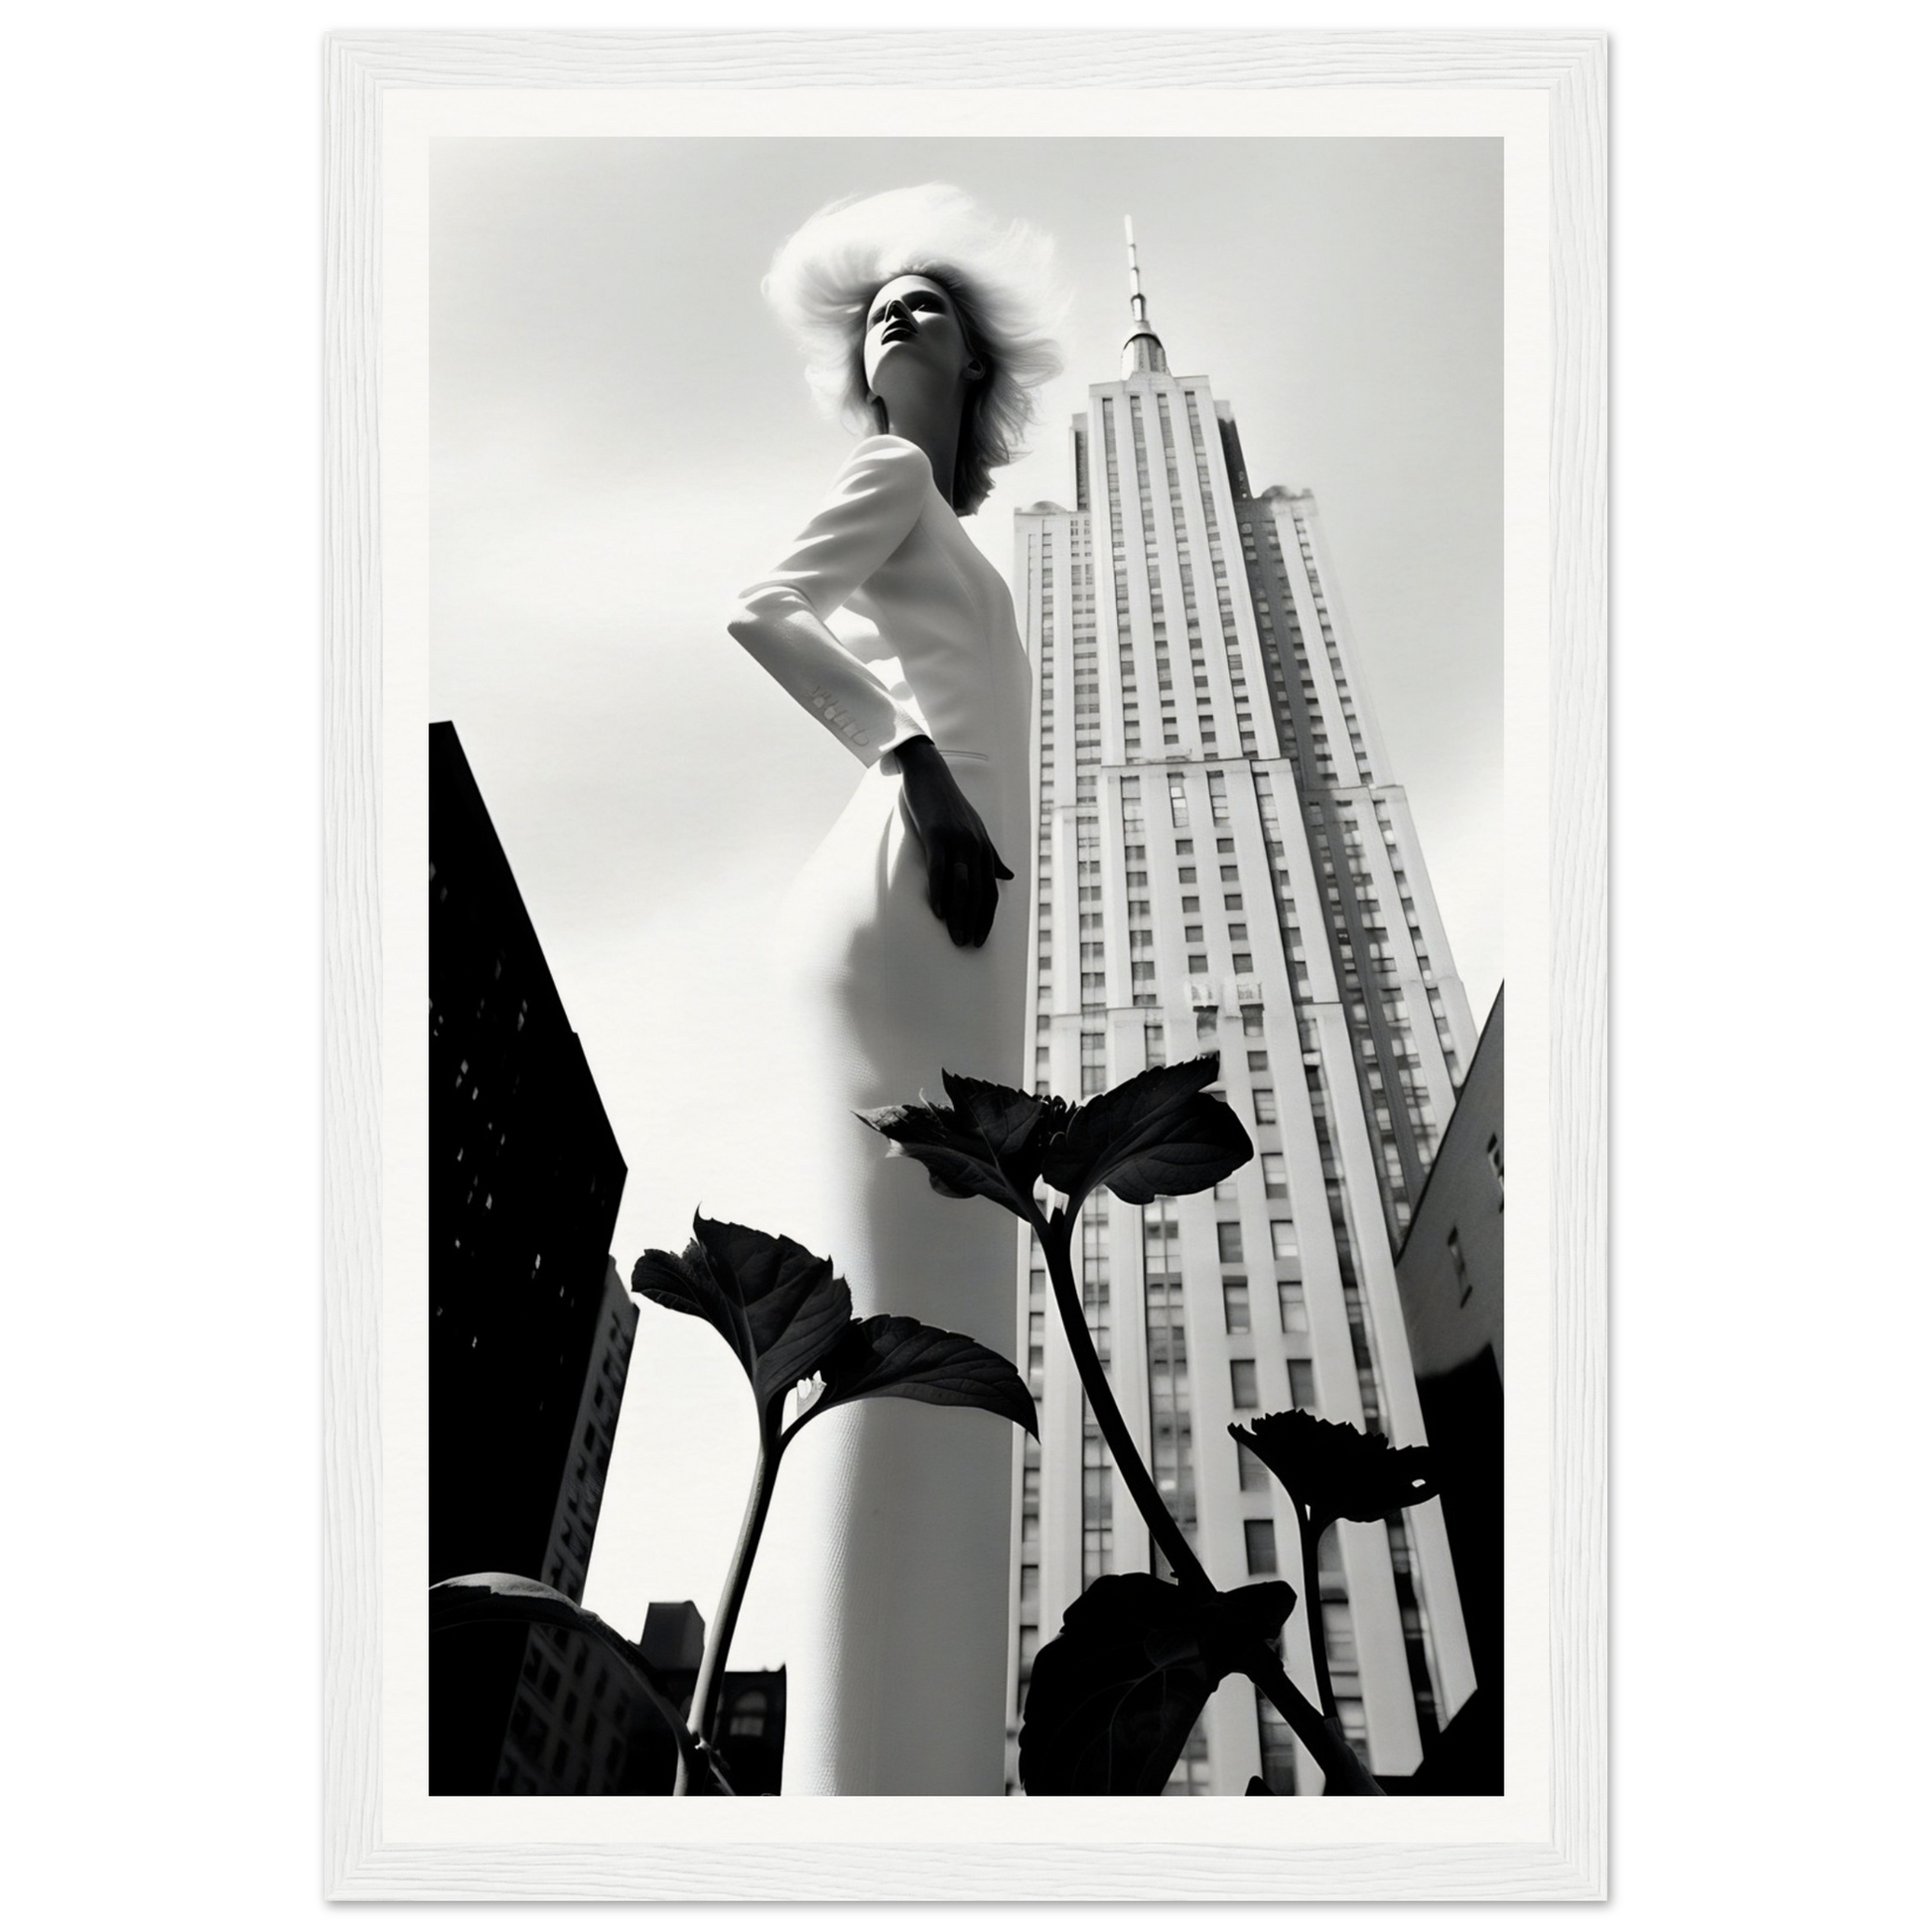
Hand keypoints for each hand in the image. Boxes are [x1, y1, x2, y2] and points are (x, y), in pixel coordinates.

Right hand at [895, 737, 1012, 947]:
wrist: (930, 774)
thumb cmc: (949, 804)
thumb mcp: (975, 830)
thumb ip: (992, 855)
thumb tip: (1009, 875)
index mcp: (985, 849)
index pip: (991, 891)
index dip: (987, 918)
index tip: (981, 939)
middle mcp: (976, 846)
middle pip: (979, 893)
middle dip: (974, 922)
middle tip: (967, 945)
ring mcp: (957, 841)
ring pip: (962, 886)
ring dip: (959, 915)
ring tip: (954, 936)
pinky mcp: (937, 835)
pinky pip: (940, 870)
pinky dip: (940, 892)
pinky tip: (938, 912)